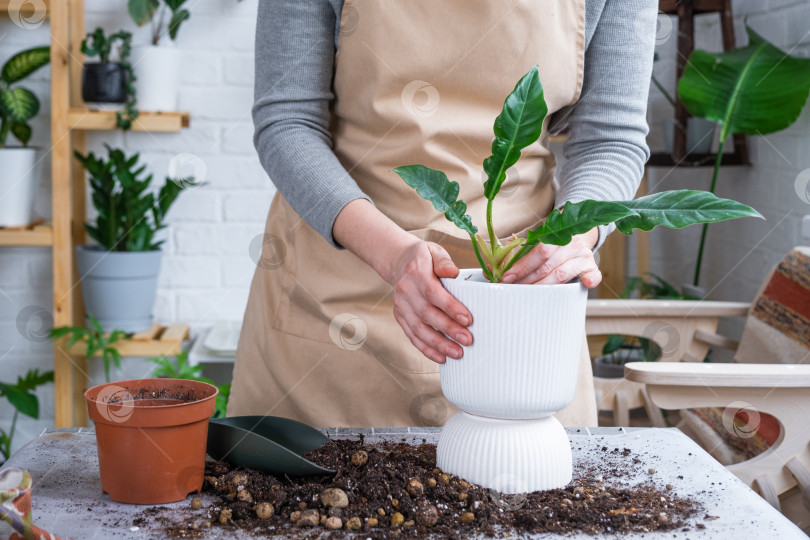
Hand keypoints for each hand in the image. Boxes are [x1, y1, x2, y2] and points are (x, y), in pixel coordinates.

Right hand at [387, 241, 472, 363]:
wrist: (397, 261)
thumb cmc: (422, 257)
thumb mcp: (434, 251)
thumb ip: (444, 261)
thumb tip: (453, 272)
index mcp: (416, 272)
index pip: (433, 293)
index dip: (450, 307)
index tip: (467, 319)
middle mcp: (405, 290)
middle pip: (427, 314)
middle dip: (448, 329)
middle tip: (467, 340)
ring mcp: (401, 305)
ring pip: (419, 329)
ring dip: (438, 344)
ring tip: (457, 353)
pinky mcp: (400, 316)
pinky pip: (412, 335)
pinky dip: (426, 348)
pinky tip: (441, 357)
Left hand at [501, 228, 600, 287]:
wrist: (579, 234)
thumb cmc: (554, 243)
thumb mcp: (540, 241)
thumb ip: (523, 253)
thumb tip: (497, 268)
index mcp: (556, 235)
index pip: (538, 252)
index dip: (522, 266)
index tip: (507, 277)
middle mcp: (571, 245)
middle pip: (548, 265)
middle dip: (528, 279)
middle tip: (513, 288)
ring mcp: (583, 256)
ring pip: (562, 274)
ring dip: (543, 286)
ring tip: (529, 294)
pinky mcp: (592, 267)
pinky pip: (593, 276)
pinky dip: (589, 281)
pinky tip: (584, 284)